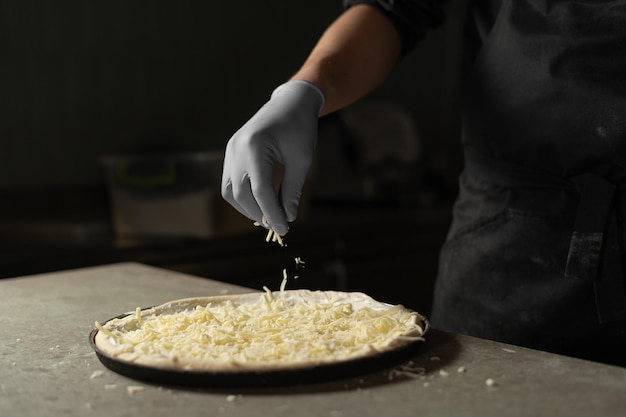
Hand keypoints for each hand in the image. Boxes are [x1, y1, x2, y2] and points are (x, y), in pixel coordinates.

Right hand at [221, 80, 324, 235]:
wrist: (289, 103)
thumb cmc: (300, 129)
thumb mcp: (302, 160)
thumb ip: (292, 190)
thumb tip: (288, 218)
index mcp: (255, 147)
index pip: (261, 191)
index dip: (272, 214)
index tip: (285, 229)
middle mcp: (237, 149)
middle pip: (241, 194)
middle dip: (259, 213)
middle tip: (278, 225)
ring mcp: (230, 150)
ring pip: (230, 191)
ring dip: (247, 208)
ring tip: (268, 217)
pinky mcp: (230, 152)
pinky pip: (229, 182)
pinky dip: (242, 197)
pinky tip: (259, 204)